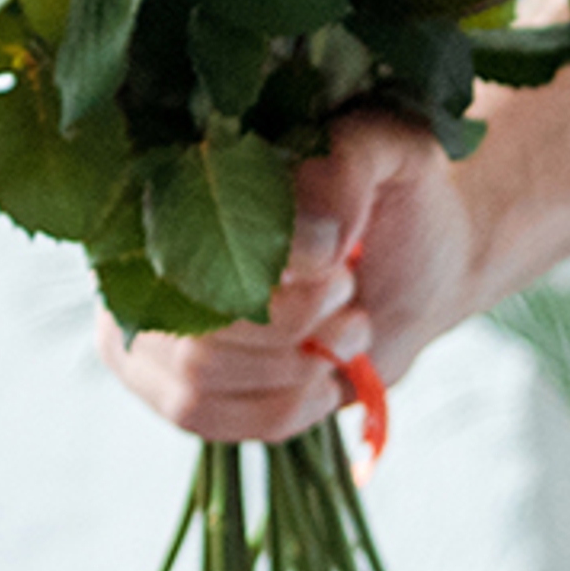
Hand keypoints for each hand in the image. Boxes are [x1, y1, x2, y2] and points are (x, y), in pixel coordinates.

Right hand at [97, 110, 485, 442]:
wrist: (423, 271)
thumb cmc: (399, 201)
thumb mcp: (395, 151)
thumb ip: (349, 164)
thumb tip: (307, 237)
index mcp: (178, 180)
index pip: (181, 237)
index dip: (268, 266)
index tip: (336, 258)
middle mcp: (146, 253)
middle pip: (190, 325)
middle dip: (291, 322)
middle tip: (348, 292)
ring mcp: (155, 324)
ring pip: (194, 380)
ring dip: (292, 367)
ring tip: (346, 329)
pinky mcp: (179, 384)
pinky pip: (203, 419)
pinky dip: (280, 409)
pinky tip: (324, 379)